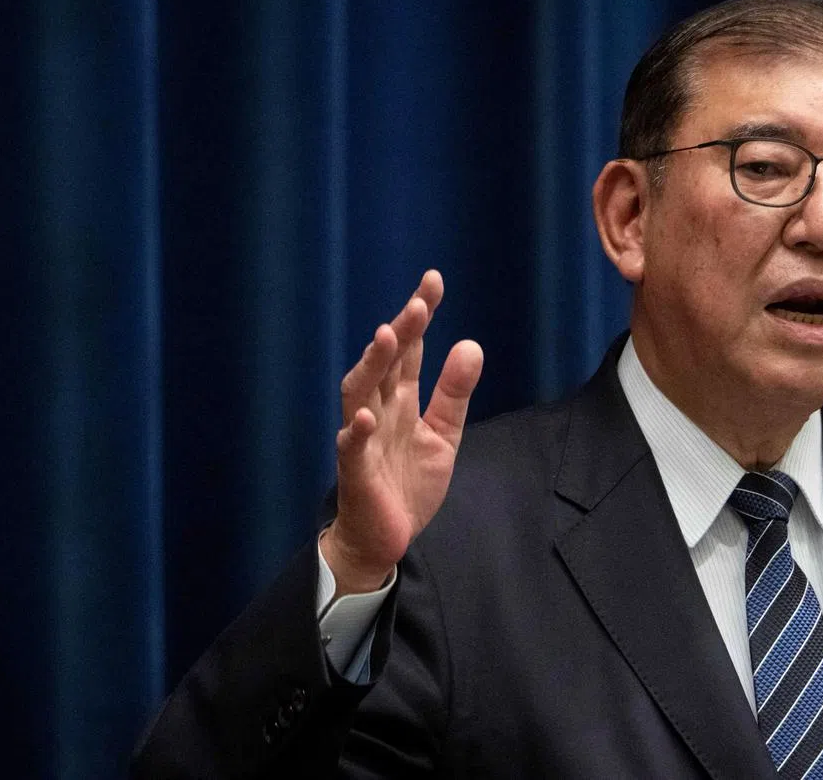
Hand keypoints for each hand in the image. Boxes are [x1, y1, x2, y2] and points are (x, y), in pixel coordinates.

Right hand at [320, 270, 482, 596]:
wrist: (384, 540)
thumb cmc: (407, 484)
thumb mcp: (443, 435)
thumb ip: (455, 393)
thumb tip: (471, 344)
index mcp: (401, 399)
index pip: (410, 348)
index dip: (419, 316)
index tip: (433, 281)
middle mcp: (379, 410)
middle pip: (386, 363)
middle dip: (400, 331)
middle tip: (418, 302)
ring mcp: (364, 439)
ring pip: (360, 392)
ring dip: (372, 365)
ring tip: (386, 337)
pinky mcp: (356, 473)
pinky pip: (350, 448)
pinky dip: (355, 431)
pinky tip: (366, 416)